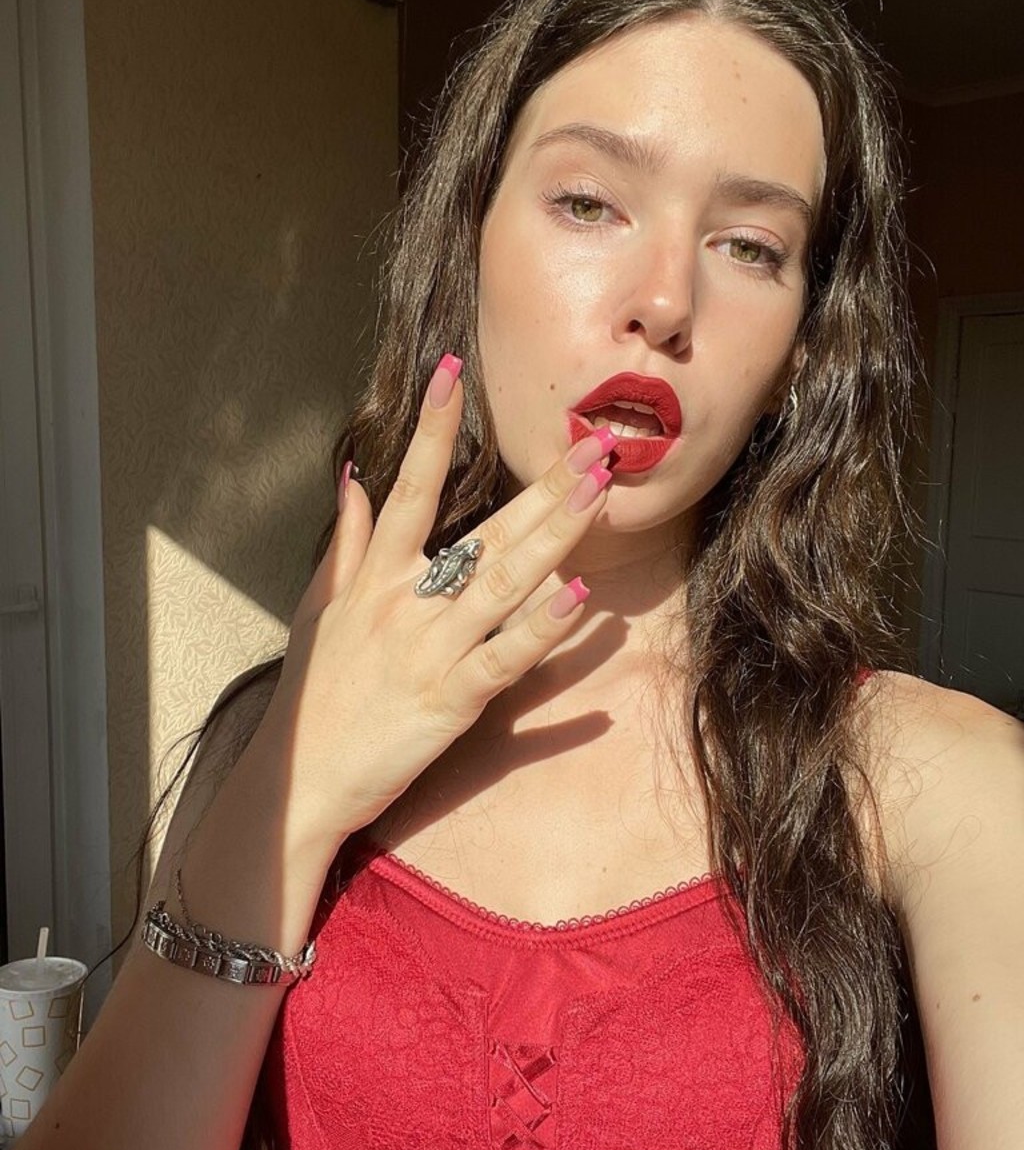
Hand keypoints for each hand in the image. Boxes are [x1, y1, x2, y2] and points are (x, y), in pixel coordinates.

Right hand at [259, 354, 614, 847]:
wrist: (299, 778)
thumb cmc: (315, 693)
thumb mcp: (320, 608)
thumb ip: (347, 542)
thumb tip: (354, 478)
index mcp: (375, 578)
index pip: (410, 489)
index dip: (433, 430)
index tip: (455, 371)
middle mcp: (405, 603)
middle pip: (484, 533)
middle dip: (542, 487)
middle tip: (594, 445)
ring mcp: (430, 651)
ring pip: (503, 585)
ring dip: (555, 537)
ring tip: (599, 495)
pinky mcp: (451, 702)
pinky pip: (504, 660)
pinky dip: (541, 632)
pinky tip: (579, 600)